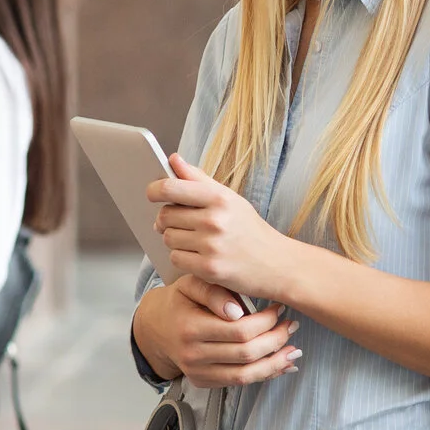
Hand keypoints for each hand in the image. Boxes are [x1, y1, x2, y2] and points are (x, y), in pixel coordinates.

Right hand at [132, 274, 301, 387]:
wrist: (157, 326)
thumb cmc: (180, 300)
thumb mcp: (191, 284)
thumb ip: (214, 292)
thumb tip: (238, 312)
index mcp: (190, 327)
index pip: (240, 330)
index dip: (266, 321)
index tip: (279, 308)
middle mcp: (193, 354)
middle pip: (247, 353)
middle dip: (276, 339)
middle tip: (291, 324)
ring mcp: (197, 372)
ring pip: (246, 374)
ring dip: (276, 362)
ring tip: (293, 348)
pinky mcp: (203, 382)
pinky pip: (239, 383)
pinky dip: (264, 374)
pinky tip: (281, 364)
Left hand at [151, 154, 304, 303]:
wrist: (278, 264)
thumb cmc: (250, 230)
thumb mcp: (230, 199)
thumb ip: (199, 179)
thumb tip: (173, 160)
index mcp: (219, 198)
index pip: (171, 188)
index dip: (154, 190)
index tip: (152, 193)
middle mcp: (215, 220)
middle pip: (165, 216)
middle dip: (167, 220)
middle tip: (180, 224)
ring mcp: (211, 246)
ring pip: (168, 238)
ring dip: (175, 240)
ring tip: (194, 241)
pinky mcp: (209, 269)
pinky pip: (176, 258)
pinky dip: (182, 258)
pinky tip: (198, 256)